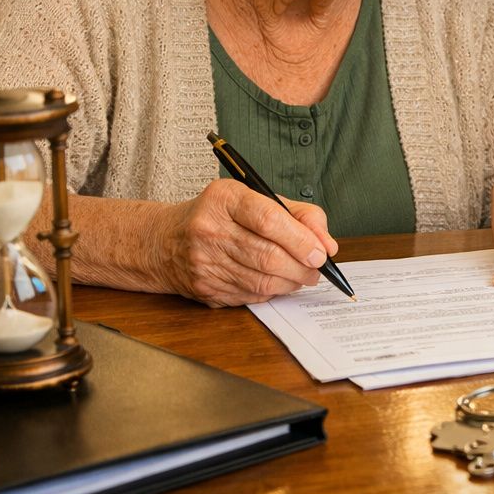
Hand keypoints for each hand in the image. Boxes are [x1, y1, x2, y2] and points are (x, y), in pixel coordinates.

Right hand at [153, 179, 338, 306]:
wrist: (165, 242)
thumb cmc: (220, 216)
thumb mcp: (255, 198)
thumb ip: (298, 214)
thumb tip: (327, 244)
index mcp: (224, 199)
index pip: (268, 219)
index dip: (301, 239)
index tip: (321, 252)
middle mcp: (209, 230)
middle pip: (268, 256)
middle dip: (302, 266)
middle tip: (317, 268)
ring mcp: (204, 263)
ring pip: (262, 281)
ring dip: (292, 282)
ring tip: (303, 276)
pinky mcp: (205, 289)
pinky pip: (250, 295)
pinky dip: (272, 291)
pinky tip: (278, 282)